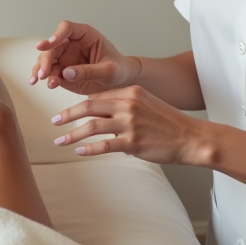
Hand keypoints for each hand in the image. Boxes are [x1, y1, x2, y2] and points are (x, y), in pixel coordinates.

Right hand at [30, 21, 138, 95]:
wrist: (120, 82)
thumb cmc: (118, 69)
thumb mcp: (109, 70)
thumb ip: (89, 71)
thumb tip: (66, 73)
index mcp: (86, 35)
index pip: (67, 28)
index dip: (57, 35)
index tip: (49, 44)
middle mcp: (72, 44)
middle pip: (52, 46)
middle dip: (45, 58)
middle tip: (43, 73)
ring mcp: (66, 58)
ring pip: (47, 60)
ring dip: (41, 69)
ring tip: (39, 80)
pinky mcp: (63, 72)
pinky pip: (51, 73)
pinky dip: (46, 78)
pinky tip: (48, 85)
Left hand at [51, 86, 205, 164]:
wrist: (191, 138)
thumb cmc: (170, 123)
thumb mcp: (147, 104)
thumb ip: (125, 106)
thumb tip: (104, 117)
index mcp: (130, 92)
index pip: (97, 96)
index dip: (78, 105)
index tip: (66, 112)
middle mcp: (128, 105)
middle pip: (88, 107)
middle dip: (67, 115)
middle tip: (54, 121)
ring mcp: (130, 124)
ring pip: (91, 127)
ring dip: (72, 134)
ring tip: (60, 141)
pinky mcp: (133, 142)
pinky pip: (103, 146)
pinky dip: (88, 149)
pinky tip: (80, 152)